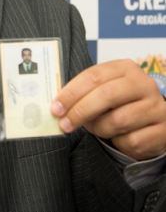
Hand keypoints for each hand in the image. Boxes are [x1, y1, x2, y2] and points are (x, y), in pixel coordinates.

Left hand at [50, 59, 165, 160]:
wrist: (153, 122)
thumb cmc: (122, 104)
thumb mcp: (105, 90)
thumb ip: (85, 93)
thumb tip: (58, 106)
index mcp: (126, 68)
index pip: (94, 76)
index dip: (72, 92)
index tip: (56, 107)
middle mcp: (144, 84)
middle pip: (106, 95)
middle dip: (80, 111)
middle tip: (64, 124)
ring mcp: (156, 107)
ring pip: (117, 121)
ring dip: (99, 129)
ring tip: (96, 128)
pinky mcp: (162, 130)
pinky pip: (131, 140)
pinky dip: (118, 143)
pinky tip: (118, 138)